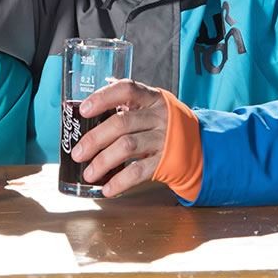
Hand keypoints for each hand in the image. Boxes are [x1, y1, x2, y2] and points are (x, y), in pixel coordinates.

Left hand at [69, 79, 169, 196]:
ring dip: (103, 161)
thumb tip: (86, 113)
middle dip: (94, 139)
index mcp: (151, 98)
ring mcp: (164, 139)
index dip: (103, 97)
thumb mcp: (151, 109)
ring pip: (128, 146)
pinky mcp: (166, 161)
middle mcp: (158, 116)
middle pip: (121, 123)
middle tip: (77, 153)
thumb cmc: (164, 126)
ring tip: (88, 174)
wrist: (200, 146)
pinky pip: (140, 171)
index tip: (83, 109)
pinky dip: (120, 181)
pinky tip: (107, 188)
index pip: (126, 89)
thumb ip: (126, 108)